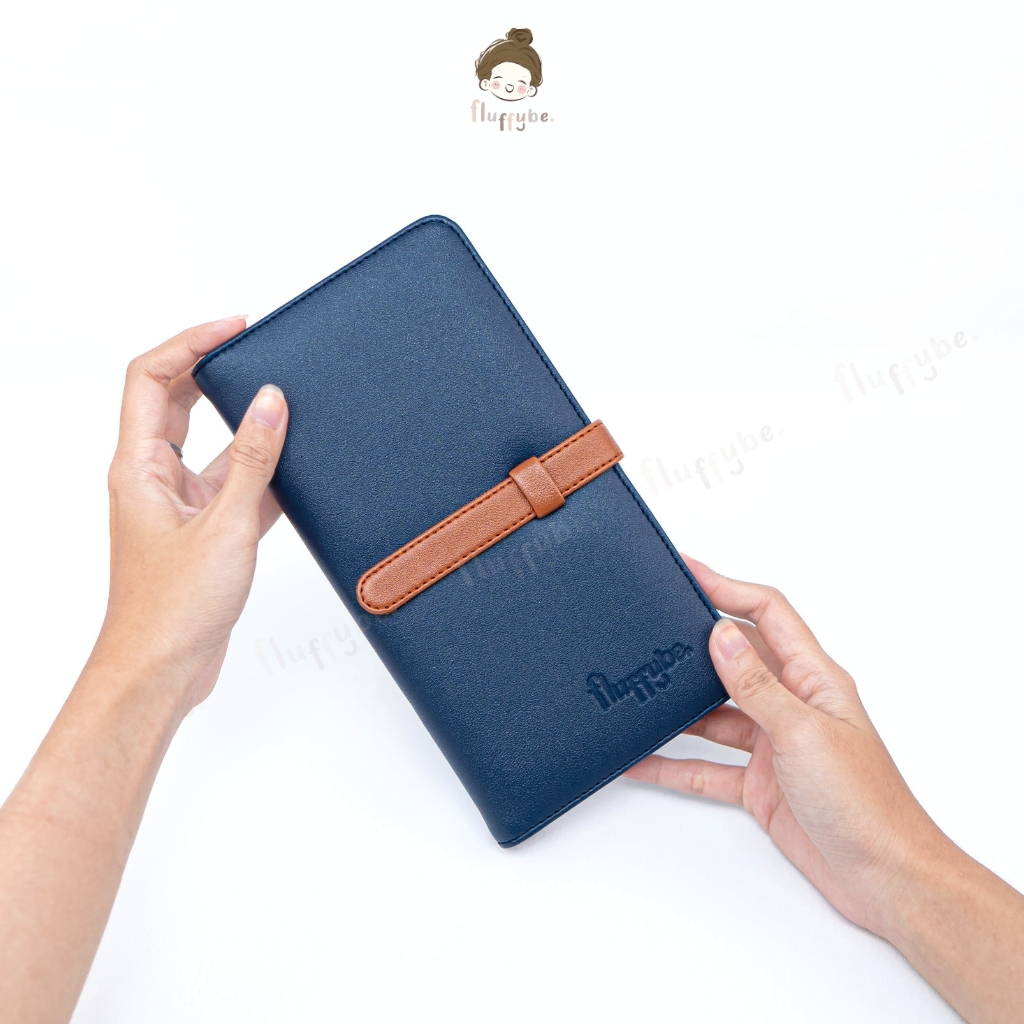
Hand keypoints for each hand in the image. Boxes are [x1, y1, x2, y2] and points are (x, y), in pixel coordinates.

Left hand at [97, 317, 289, 713]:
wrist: (161, 670)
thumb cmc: (172, 609)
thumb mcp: (224, 525)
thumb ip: (253, 461)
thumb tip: (272, 402)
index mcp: (137, 467)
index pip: (152, 378)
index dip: (190, 342)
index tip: (235, 326)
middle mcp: (152, 478)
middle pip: (177, 400)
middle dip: (215, 370)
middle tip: (260, 350)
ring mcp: (179, 504)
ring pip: (214, 445)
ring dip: (248, 426)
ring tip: (290, 406)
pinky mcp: (205, 531)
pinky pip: (236, 485)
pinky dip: (264, 473)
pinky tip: (297, 468)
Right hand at [626, 557, 939, 937]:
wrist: (884, 877)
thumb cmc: (865, 803)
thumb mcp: (803, 732)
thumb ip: (756, 684)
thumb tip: (719, 635)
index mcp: (814, 679)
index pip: (767, 614)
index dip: (727, 586)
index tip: (687, 570)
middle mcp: (792, 704)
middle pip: (734, 658)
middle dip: (694, 642)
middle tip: (653, 627)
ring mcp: (773, 744)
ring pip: (714, 713)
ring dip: (679, 708)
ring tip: (639, 693)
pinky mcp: (759, 784)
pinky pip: (706, 766)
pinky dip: (673, 764)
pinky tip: (642, 761)